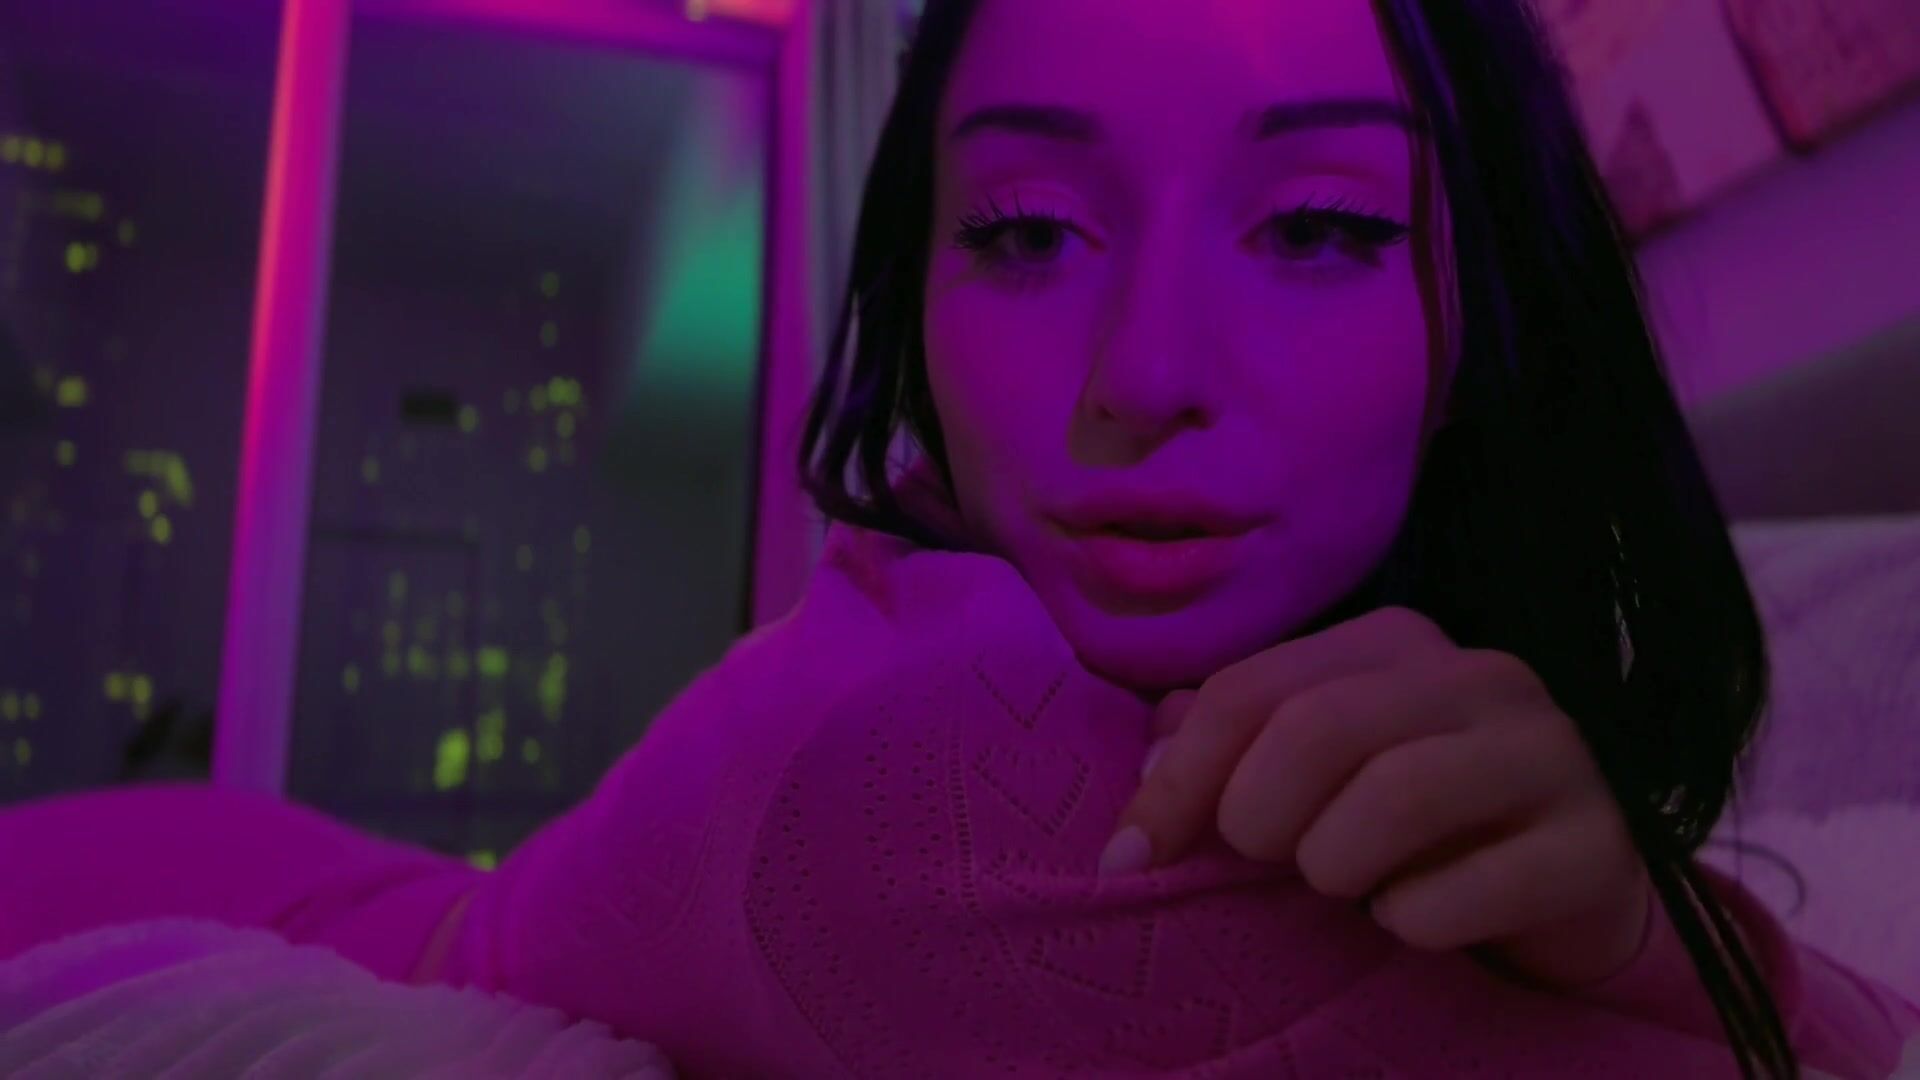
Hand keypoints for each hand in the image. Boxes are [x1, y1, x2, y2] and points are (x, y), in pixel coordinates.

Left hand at [1103, 607, 1653, 989]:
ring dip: (1337, 866)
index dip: (1174, 781)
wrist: (1568, 892)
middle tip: (1272, 863)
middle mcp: (1480, 676)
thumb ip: (1231, 746)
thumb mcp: (1316, 774)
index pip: (1249, 689)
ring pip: (1394, 798)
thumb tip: (1154, 761)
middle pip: (1316, 732)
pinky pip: (1462, 891)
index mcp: (1394, 643)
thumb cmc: (1416, 827)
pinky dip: (1413, 921)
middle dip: (1261, 818)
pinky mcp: (1598, 844)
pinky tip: (1418, 918)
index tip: (1130, 856)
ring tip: (1348, 885)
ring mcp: (1552, 753)